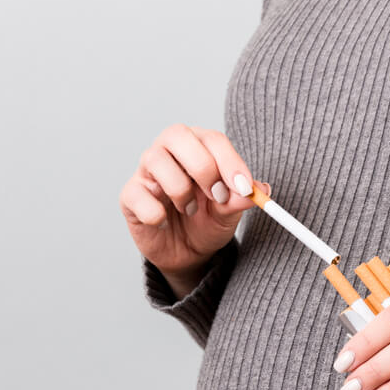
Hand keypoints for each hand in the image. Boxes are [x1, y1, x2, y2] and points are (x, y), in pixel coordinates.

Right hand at [119, 124, 263, 299]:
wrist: (187, 254)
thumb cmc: (207, 222)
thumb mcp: (228, 213)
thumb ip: (240, 200)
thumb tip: (259, 190)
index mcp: (198, 146)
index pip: (212, 139)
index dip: (229, 161)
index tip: (244, 188)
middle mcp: (169, 151)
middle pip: (178, 135)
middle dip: (203, 167)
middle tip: (218, 197)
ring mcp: (146, 171)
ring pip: (156, 160)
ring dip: (181, 190)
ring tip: (190, 211)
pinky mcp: (130, 195)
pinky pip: (138, 196)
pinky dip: (156, 214)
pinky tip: (164, 222)